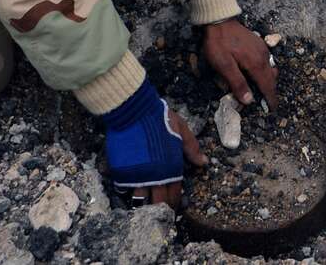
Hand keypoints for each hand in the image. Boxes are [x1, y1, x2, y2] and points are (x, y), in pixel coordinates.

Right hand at [103, 82, 206, 208]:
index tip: (172, 208)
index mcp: (171, 168)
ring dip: (142, 205)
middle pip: (158, 204)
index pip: (174, 195)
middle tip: (159, 215)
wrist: (133, 111)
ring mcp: (137, 176)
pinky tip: (128, 189)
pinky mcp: (121, 172)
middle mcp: (155, 177)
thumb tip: (203, 163)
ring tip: (143, 208)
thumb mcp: (181, 130)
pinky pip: (123, 188)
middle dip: (160, 211)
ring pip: (140, 200)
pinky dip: (126, 190)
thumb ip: (192, 148)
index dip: (174, 204)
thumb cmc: (159, 117)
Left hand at [201, 18, 277, 106]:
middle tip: (266, 103)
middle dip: (270, 91)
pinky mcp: (258, 44)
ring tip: (260, 90)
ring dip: (268, 81)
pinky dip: (264, 71)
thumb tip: (249, 100)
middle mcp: (263, 56)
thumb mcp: (223, 65)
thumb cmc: (218, 44)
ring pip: (270, 69)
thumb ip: (237, 83)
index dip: (270, 98)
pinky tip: (255, 73)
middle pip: (271, 78)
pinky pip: (266, 61)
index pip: (267, 85)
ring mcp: (262, 48)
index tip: (273, 109)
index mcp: (256, 63)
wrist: (218, 20)